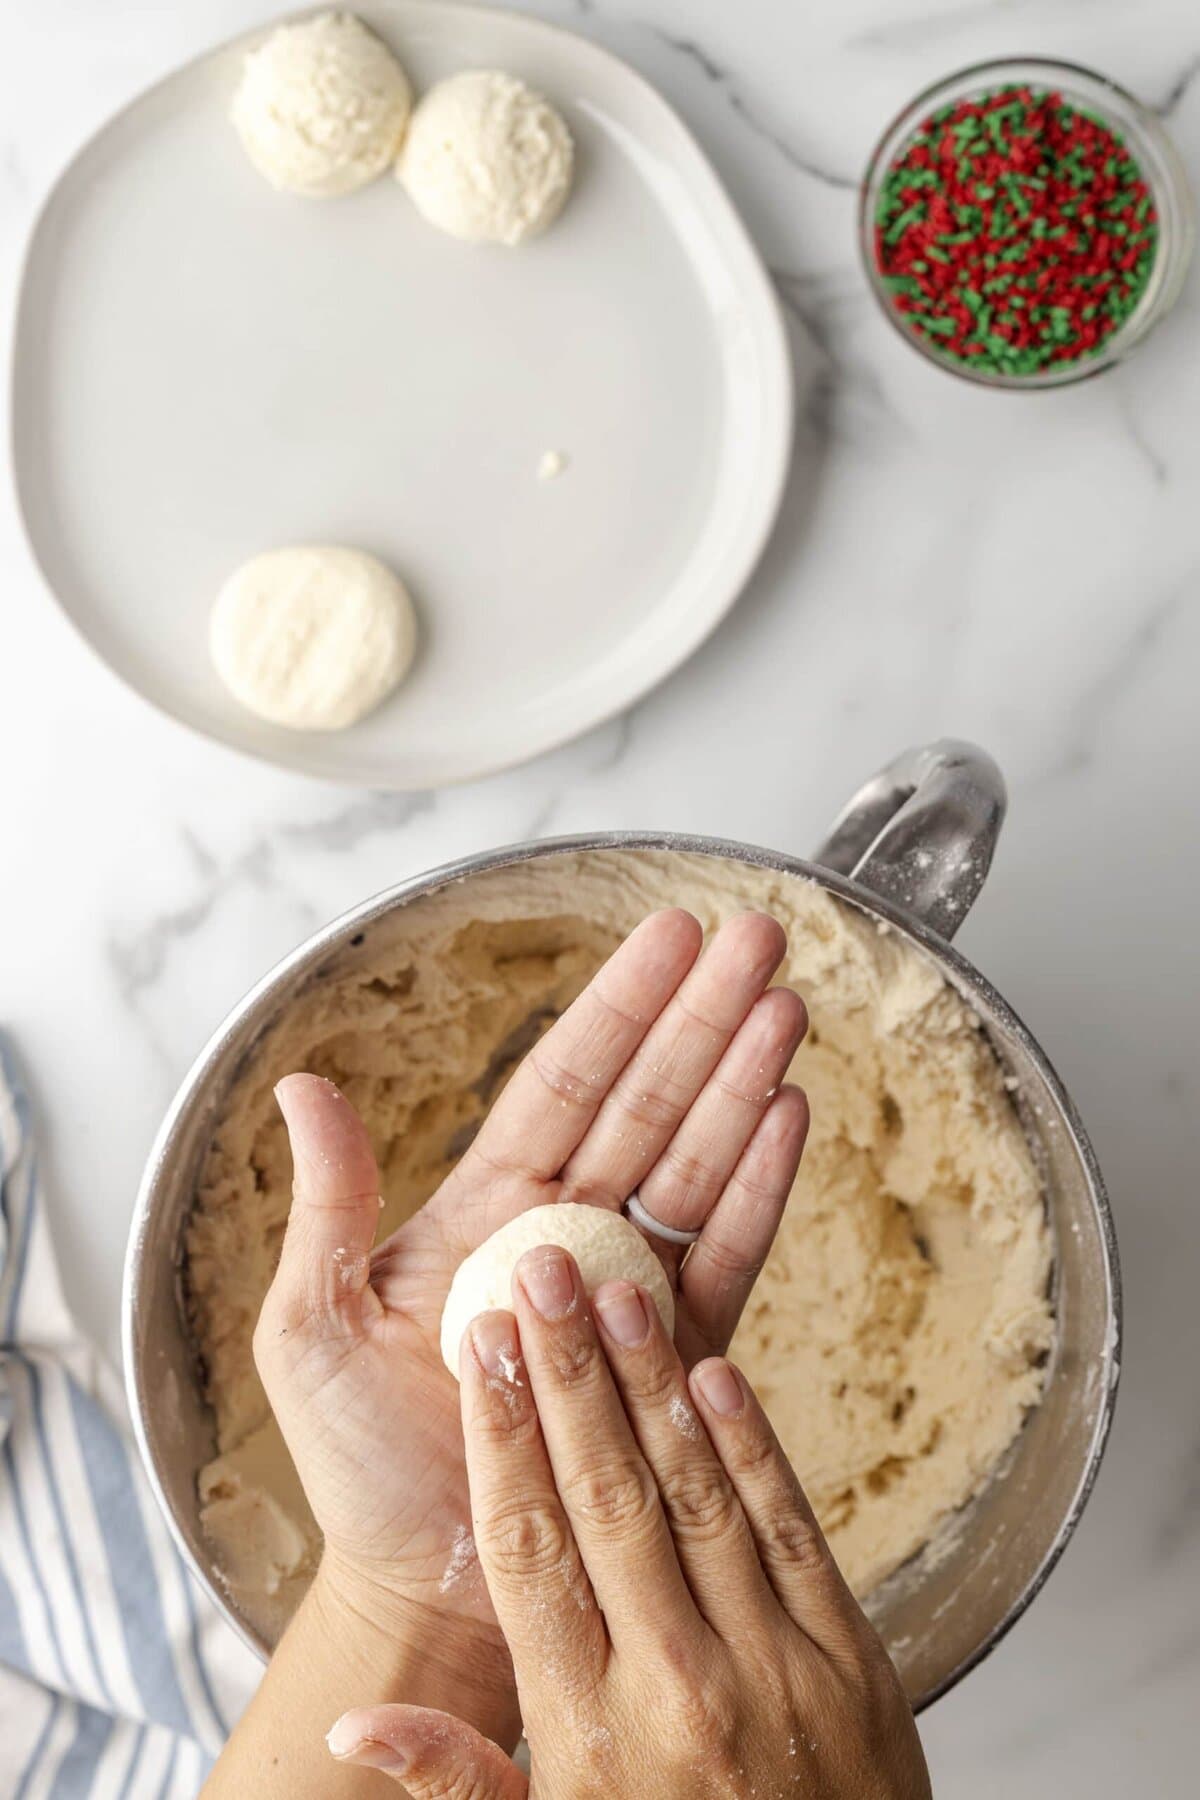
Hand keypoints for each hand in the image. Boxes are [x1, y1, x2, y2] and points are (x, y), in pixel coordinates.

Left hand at [256, 910, 808, 1645]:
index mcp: (487, 1211)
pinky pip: (723, 1261)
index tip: (671, 933)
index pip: (565, 1082)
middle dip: (703, 1017)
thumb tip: (305, 1087)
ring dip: (743, 1084)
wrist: (427, 1589)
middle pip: (648, 1102)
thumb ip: (326, 1208)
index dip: (619, 1006)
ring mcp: (625, 1291)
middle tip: (758, 939)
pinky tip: (786, 1119)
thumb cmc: (360, 1465)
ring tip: (787, 1010)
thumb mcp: (309, 1329)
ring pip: (696, 1164)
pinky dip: (758, 1191)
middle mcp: (566, 1234)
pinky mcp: (669, 1358)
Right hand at [326, 1249, 930, 1798]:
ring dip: (652, 1385)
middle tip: (540, 1272)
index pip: (528, 1554)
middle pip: (608, 1499)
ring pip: (697, 1494)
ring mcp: (773, 1666)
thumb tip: (352, 1732)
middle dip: (568, 1376)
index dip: (502, 1440)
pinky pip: (791, 1530)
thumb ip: (457, 1783)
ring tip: (617, 1292)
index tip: (483, 1351)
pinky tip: (715, 1372)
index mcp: (586, 1730)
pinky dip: (753, 1447)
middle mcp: (676, 1685)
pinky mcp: (850, 1658)